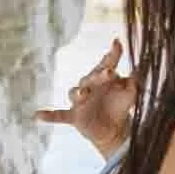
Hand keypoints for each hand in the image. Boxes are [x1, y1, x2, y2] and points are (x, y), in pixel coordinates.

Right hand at [37, 38, 133, 157]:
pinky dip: (50, 116)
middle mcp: (89, 86)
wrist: (114, 130)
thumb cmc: (120, 107)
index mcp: (103, 77)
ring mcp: (80, 101)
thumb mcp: (131, 94)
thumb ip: (133, 83)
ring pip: (75, 93)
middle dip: (100, 74)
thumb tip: (136, 71)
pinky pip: (59, 115)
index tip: (117, 43)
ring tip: (83, 93)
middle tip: (111, 72)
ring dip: (79, 92)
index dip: (112, 54)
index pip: (107, 63)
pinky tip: (38, 115)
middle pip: (91, 77)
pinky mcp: (74, 116)